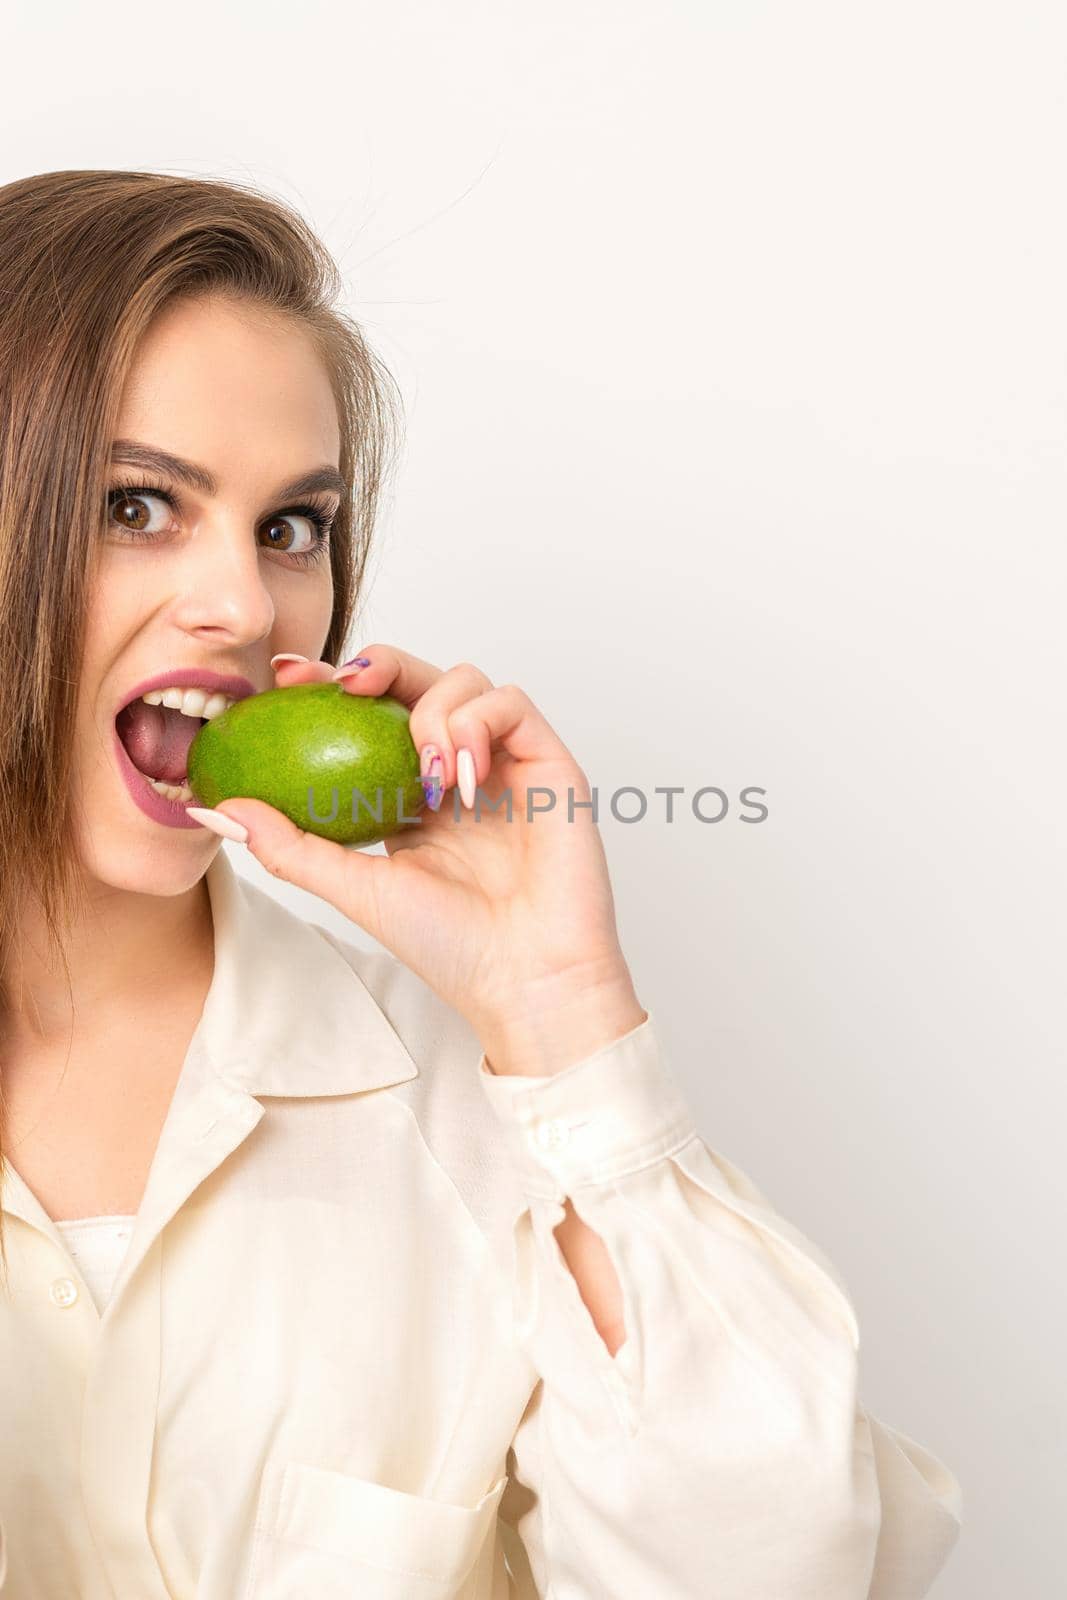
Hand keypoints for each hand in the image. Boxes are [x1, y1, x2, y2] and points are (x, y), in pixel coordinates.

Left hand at [206, 646, 646, 1075]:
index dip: (331, 681)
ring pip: (468, 680)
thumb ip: (289, 846)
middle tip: (344, 684)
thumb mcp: (352, 887)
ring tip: (427, 774)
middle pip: (419, 677)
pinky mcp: (550, 764)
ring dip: (433, 710)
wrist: (523, 979)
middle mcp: (460, 766)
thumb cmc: (448, 945)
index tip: (284, 677)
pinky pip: (514, 704)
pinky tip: (462, 777)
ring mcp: (505, 762)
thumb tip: (217, 810)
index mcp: (411, 791)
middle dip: (379, 663)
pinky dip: (480, 724)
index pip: (370, 713)